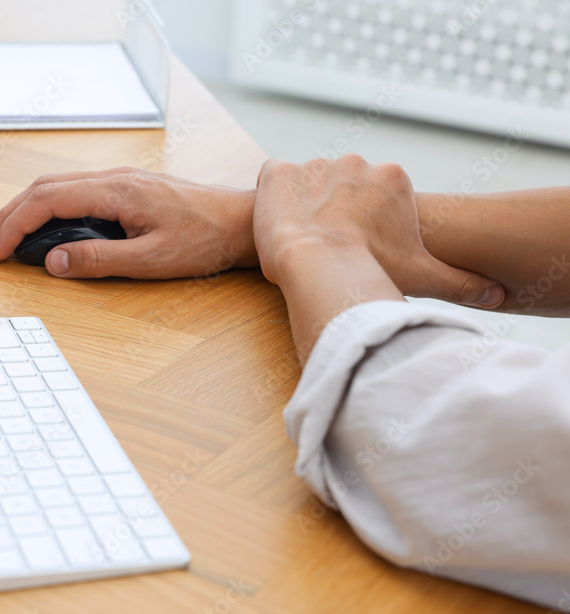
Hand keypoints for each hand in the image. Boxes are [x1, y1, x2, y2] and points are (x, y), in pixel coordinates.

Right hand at [0, 167, 257, 278]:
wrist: (240, 222)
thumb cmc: (204, 240)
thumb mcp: (149, 260)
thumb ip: (97, 260)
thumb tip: (52, 261)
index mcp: (115, 191)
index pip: (46, 201)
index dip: (14, 225)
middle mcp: (114, 177)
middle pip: (44, 188)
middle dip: (9, 214)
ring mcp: (120, 180)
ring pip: (58, 186)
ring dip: (26, 209)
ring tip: (7, 235)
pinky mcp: (127, 188)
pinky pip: (76, 191)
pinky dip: (49, 207)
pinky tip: (45, 225)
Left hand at [253, 155, 503, 307]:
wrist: (315, 265)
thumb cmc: (371, 270)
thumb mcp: (423, 276)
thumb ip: (461, 282)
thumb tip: (496, 297)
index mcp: (391, 178)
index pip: (372, 197)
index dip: (361, 226)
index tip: (354, 247)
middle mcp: (354, 162)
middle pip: (340, 188)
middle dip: (333, 214)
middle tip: (326, 247)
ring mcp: (314, 163)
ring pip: (307, 184)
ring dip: (302, 206)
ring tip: (300, 240)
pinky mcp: (277, 171)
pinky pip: (272, 178)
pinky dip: (271, 198)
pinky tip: (275, 223)